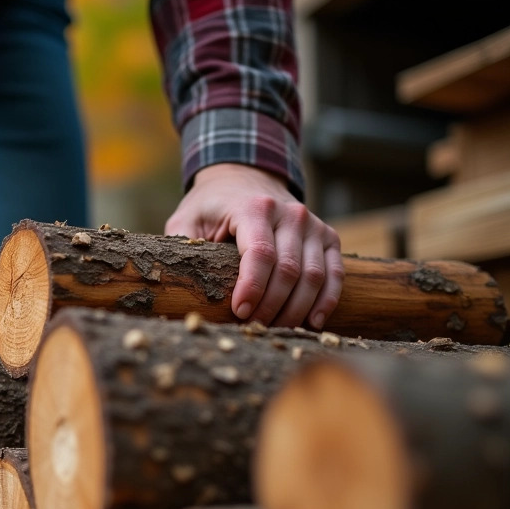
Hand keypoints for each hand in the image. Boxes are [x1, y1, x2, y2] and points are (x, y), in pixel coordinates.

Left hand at [165, 163, 343, 329]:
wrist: (245, 177)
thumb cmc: (211, 205)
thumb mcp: (187, 218)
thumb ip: (183, 244)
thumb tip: (174, 281)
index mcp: (254, 208)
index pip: (260, 254)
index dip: (253, 288)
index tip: (240, 313)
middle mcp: (290, 213)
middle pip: (288, 270)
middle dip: (271, 307)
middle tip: (253, 328)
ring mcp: (312, 225)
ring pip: (314, 276)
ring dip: (296, 310)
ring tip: (276, 330)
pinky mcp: (326, 237)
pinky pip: (335, 272)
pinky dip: (326, 300)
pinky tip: (312, 322)